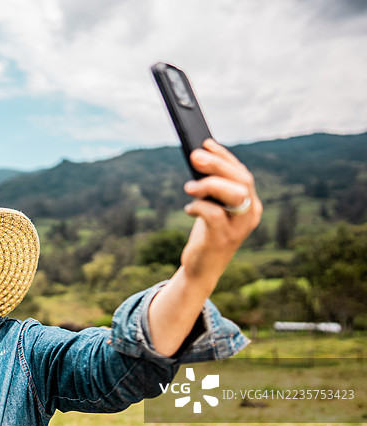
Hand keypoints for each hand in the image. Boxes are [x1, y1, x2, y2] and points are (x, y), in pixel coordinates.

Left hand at [147, 139, 261, 355]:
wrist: (202, 268)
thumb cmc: (207, 234)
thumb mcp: (214, 207)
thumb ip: (212, 188)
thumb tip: (198, 158)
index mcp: (252, 205)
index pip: (242, 174)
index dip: (224, 156)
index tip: (206, 143)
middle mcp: (251, 215)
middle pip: (241, 180)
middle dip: (217, 164)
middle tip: (194, 156)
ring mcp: (239, 228)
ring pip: (235, 194)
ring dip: (210, 184)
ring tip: (189, 187)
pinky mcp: (223, 239)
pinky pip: (214, 215)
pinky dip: (199, 206)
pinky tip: (189, 208)